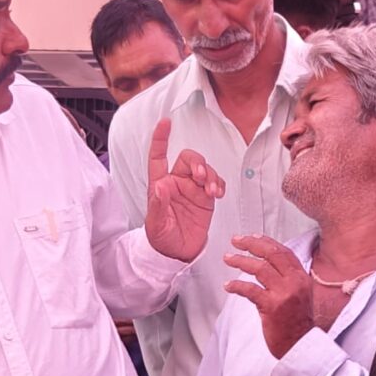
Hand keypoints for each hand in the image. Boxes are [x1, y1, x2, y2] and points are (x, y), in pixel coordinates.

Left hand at [144, 118, 224, 262]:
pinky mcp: (205, 198)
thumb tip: (161, 186)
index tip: (165, 123)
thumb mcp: (156, 224)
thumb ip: (158, 205)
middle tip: (201, 177)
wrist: (177, 253)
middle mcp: (177, 182)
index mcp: (160, 184)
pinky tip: (218, 193)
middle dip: (197, 163)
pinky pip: (215, 183)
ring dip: (211, 175)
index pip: (158, 156)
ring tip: (212, 191)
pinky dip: (219, 184)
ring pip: (204, 169)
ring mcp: (192, 189)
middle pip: (188, 159)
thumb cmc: (161, 238)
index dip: (160, 139)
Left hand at [223, 235, 316, 358]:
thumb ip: (287, 279)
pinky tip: (228, 286)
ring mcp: (284, 294)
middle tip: (236, 241)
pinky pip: (250, 290)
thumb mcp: (299, 295)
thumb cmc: (297, 323)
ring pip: (259, 268)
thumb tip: (266, 265)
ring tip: (228, 258)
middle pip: (271, 254)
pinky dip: (236, 286)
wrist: (300, 346)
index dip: (266, 242)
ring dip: (240, 261)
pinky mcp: (271, 307)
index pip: (284, 252)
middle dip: (251, 244)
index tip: (253, 237)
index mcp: (302, 278)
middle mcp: (295, 282)